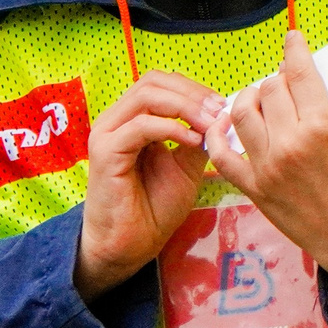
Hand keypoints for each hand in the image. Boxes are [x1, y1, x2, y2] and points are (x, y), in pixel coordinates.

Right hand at [74, 70, 219, 301]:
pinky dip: (172, 128)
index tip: (222, 105)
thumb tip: (222, 115)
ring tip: (209, 124)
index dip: (194, 89)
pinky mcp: (105, 151)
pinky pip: (141, 126)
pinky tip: (192, 141)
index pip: (162, 83)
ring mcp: (107, 133)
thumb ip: (199, 138)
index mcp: (132, 119)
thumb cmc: (153, 209)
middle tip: (219, 110)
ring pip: (147, 96)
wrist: (130, 246)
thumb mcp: (186, 167)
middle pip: (153, 81)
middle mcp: (116, 119)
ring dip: (185, 106)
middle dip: (191, 93)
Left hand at [207, 30, 327, 327]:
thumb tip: (297, 86)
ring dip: (247, 100)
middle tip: (281, 83)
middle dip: (275, 80)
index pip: (299, 73)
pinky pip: (223, 154)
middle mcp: (292, 143)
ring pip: (241, 112)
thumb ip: (320, 112)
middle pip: (268, 89)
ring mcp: (269, 166)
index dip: (294, 50)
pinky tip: (226, 127)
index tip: (292, 39)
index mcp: (323, 126)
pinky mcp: (255, 189)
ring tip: (256, 101)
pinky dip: (219, 136)